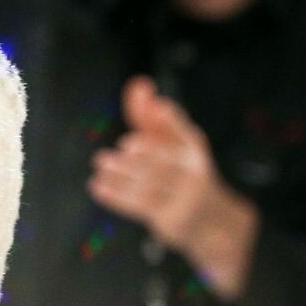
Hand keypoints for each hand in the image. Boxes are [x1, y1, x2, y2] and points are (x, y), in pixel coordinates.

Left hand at [90, 77, 259, 299]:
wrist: (208, 220)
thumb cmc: (179, 171)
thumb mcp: (169, 143)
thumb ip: (149, 116)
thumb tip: (139, 85)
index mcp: (194, 150)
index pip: (184, 132)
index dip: (172, 119)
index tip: (160, 106)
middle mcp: (193, 173)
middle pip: (165, 162)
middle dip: (144, 153)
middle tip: (122, 148)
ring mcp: (184, 200)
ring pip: (151, 185)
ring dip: (122, 174)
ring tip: (101, 163)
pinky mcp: (171, 221)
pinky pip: (140, 206)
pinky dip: (116, 196)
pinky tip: (97, 186)